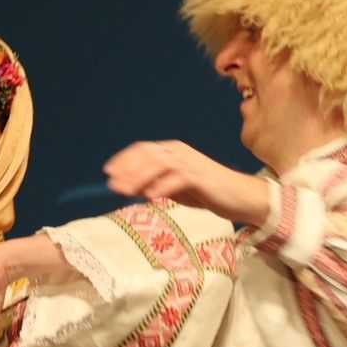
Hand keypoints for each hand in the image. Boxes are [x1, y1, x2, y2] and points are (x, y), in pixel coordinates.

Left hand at [103, 140, 265, 225]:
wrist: (238, 196)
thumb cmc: (206, 191)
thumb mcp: (174, 189)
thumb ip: (153, 185)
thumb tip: (127, 188)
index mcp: (172, 151)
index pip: (142, 149)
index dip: (124, 159)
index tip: (108, 172)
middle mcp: (179, 152)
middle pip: (147, 155)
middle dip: (127, 169)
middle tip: (112, 184)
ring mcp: (190, 162)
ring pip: (159, 165)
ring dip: (140, 177)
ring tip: (126, 191)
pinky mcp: (200, 176)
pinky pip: (178, 178)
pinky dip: (163, 186)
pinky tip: (151, 197)